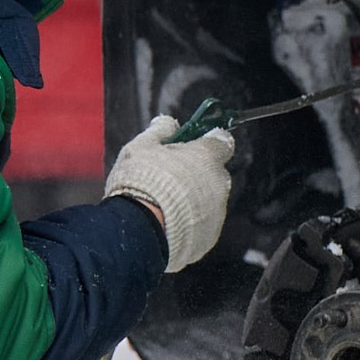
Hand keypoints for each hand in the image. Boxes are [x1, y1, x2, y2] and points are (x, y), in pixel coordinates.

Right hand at [106, 114, 235, 271]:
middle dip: (198, 173)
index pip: (222, 141)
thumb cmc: (140, 184)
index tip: (193, 144)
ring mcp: (217, 212)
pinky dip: (191, 222)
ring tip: (165, 204)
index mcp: (206, 157)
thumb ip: (160, 131)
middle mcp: (219, 184)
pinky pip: (203, 223)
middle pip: (215, 172)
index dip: (207, 142)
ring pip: (210, 199)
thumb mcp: (141, 147)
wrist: (138, 231)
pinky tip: (169, 222)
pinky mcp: (210, 236)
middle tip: (171, 176)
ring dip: (195, 199)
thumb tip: (168, 122)